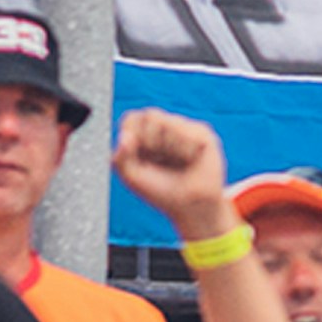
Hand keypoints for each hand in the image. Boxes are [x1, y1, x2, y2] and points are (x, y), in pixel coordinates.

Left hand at [112, 106, 230, 232]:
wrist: (190, 206)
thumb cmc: (161, 192)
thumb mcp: (132, 178)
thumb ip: (120, 158)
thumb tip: (125, 136)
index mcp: (144, 137)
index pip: (132, 118)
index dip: (131, 134)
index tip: (136, 155)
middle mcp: (164, 129)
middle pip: (150, 115)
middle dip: (150, 141)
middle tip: (159, 160)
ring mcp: (184, 128)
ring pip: (168, 121)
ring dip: (168, 147)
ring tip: (177, 161)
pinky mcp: (202, 133)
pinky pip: (187, 132)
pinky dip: (185, 150)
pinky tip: (190, 160)